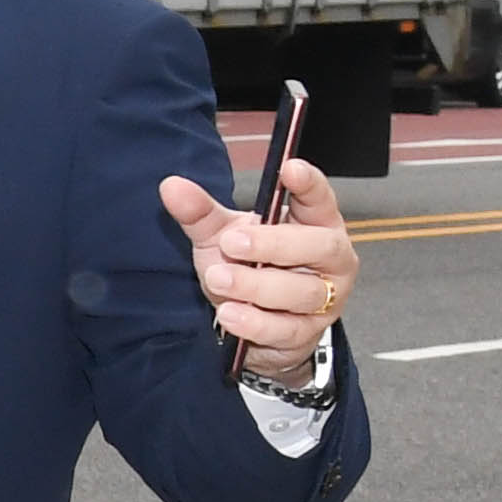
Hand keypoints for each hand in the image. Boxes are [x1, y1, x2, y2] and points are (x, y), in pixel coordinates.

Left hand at [160, 161, 355, 380]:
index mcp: (316, 224)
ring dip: (257, 286)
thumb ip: (200, 213)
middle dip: (274, 244)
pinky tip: (229, 314)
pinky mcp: (308, 333)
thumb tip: (171, 186)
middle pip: (320, 246)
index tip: (290, 168)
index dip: (310, 184)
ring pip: (303, 292)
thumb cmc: (248, 267)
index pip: (320, 199)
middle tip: (231, 242)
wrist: (253, 322)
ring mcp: (326, 298)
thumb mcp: (222, 237)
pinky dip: (255, 323)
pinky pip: (287, 330)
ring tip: (218, 279)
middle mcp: (331, 259)